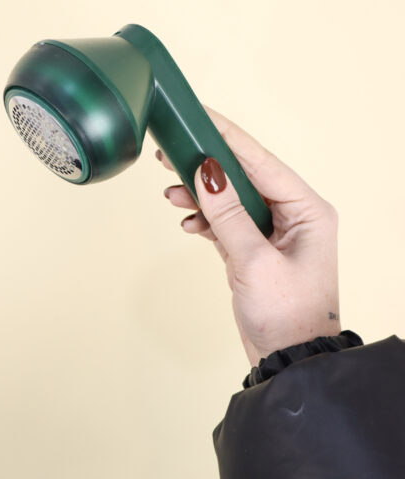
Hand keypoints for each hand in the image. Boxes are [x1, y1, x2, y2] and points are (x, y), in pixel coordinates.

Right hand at [156, 105, 340, 366]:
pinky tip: (189, 223)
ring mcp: (272, 230)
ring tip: (172, 192)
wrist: (288, 361)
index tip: (199, 117)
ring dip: (201, 195)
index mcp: (307, 209)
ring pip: (230, 198)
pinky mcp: (253, 247)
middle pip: (243, 175)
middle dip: (206, 166)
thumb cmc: (287, 315)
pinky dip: (205, 220)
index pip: (261, 161)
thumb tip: (206, 170)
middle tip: (172, 152)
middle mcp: (292, 214)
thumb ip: (227, 212)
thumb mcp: (253, 260)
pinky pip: (225, 221)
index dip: (227, 137)